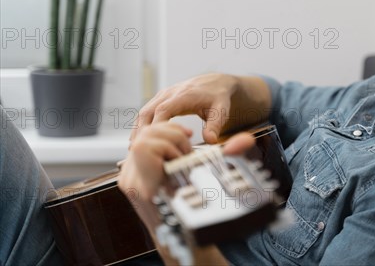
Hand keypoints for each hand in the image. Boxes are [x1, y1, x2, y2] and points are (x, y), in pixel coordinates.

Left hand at [118, 123, 252, 264]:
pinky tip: (175, 152)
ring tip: (181, 154)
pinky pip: (141, 145)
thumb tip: (243, 141)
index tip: (186, 152)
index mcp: (150, 190)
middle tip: (186, 154)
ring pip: (142, 138)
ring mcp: (130, 178)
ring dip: (166, 138)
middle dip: (171, 137)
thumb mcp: (218, 192)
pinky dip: (161, 142)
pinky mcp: (131, 174)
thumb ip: (234, 159)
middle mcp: (135, 183)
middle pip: (144, 137)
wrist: (180, 240)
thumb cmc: (199, 221)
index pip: (144, 148)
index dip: (169, 142)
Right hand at [131, 73, 270, 144]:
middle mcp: (170, 93)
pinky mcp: (162, 99)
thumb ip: (215, 125)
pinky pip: (147, 111)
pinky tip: (140, 138)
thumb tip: (210, 140)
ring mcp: (164, 95)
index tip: (151, 143)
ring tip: (133, 148)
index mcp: (184, 95)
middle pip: (148, 111)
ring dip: (138, 128)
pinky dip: (141, 124)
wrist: (216, 83)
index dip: (156, 126)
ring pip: (144, 111)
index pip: (164, 110)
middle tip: (137, 150)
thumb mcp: (221, 110)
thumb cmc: (218, 97)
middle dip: (141, 130)